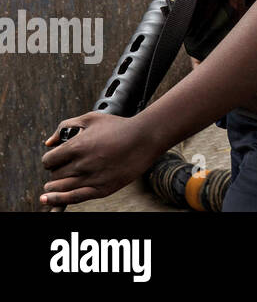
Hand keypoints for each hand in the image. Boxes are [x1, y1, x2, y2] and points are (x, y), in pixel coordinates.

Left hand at [41, 112, 162, 207]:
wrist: (145, 138)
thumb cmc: (119, 126)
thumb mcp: (91, 118)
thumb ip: (65, 127)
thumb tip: (48, 143)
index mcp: (76, 146)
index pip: (48, 161)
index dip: (51, 160)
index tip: (58, 160)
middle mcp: (82, 164)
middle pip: (54, 175)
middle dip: (56, 171)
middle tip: (67, 168)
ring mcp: (92, 178)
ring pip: (60, 188)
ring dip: (55, 187)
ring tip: (57, 183)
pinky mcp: (102, 189)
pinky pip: (73, 198)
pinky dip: (58, 200)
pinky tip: (48, 199)